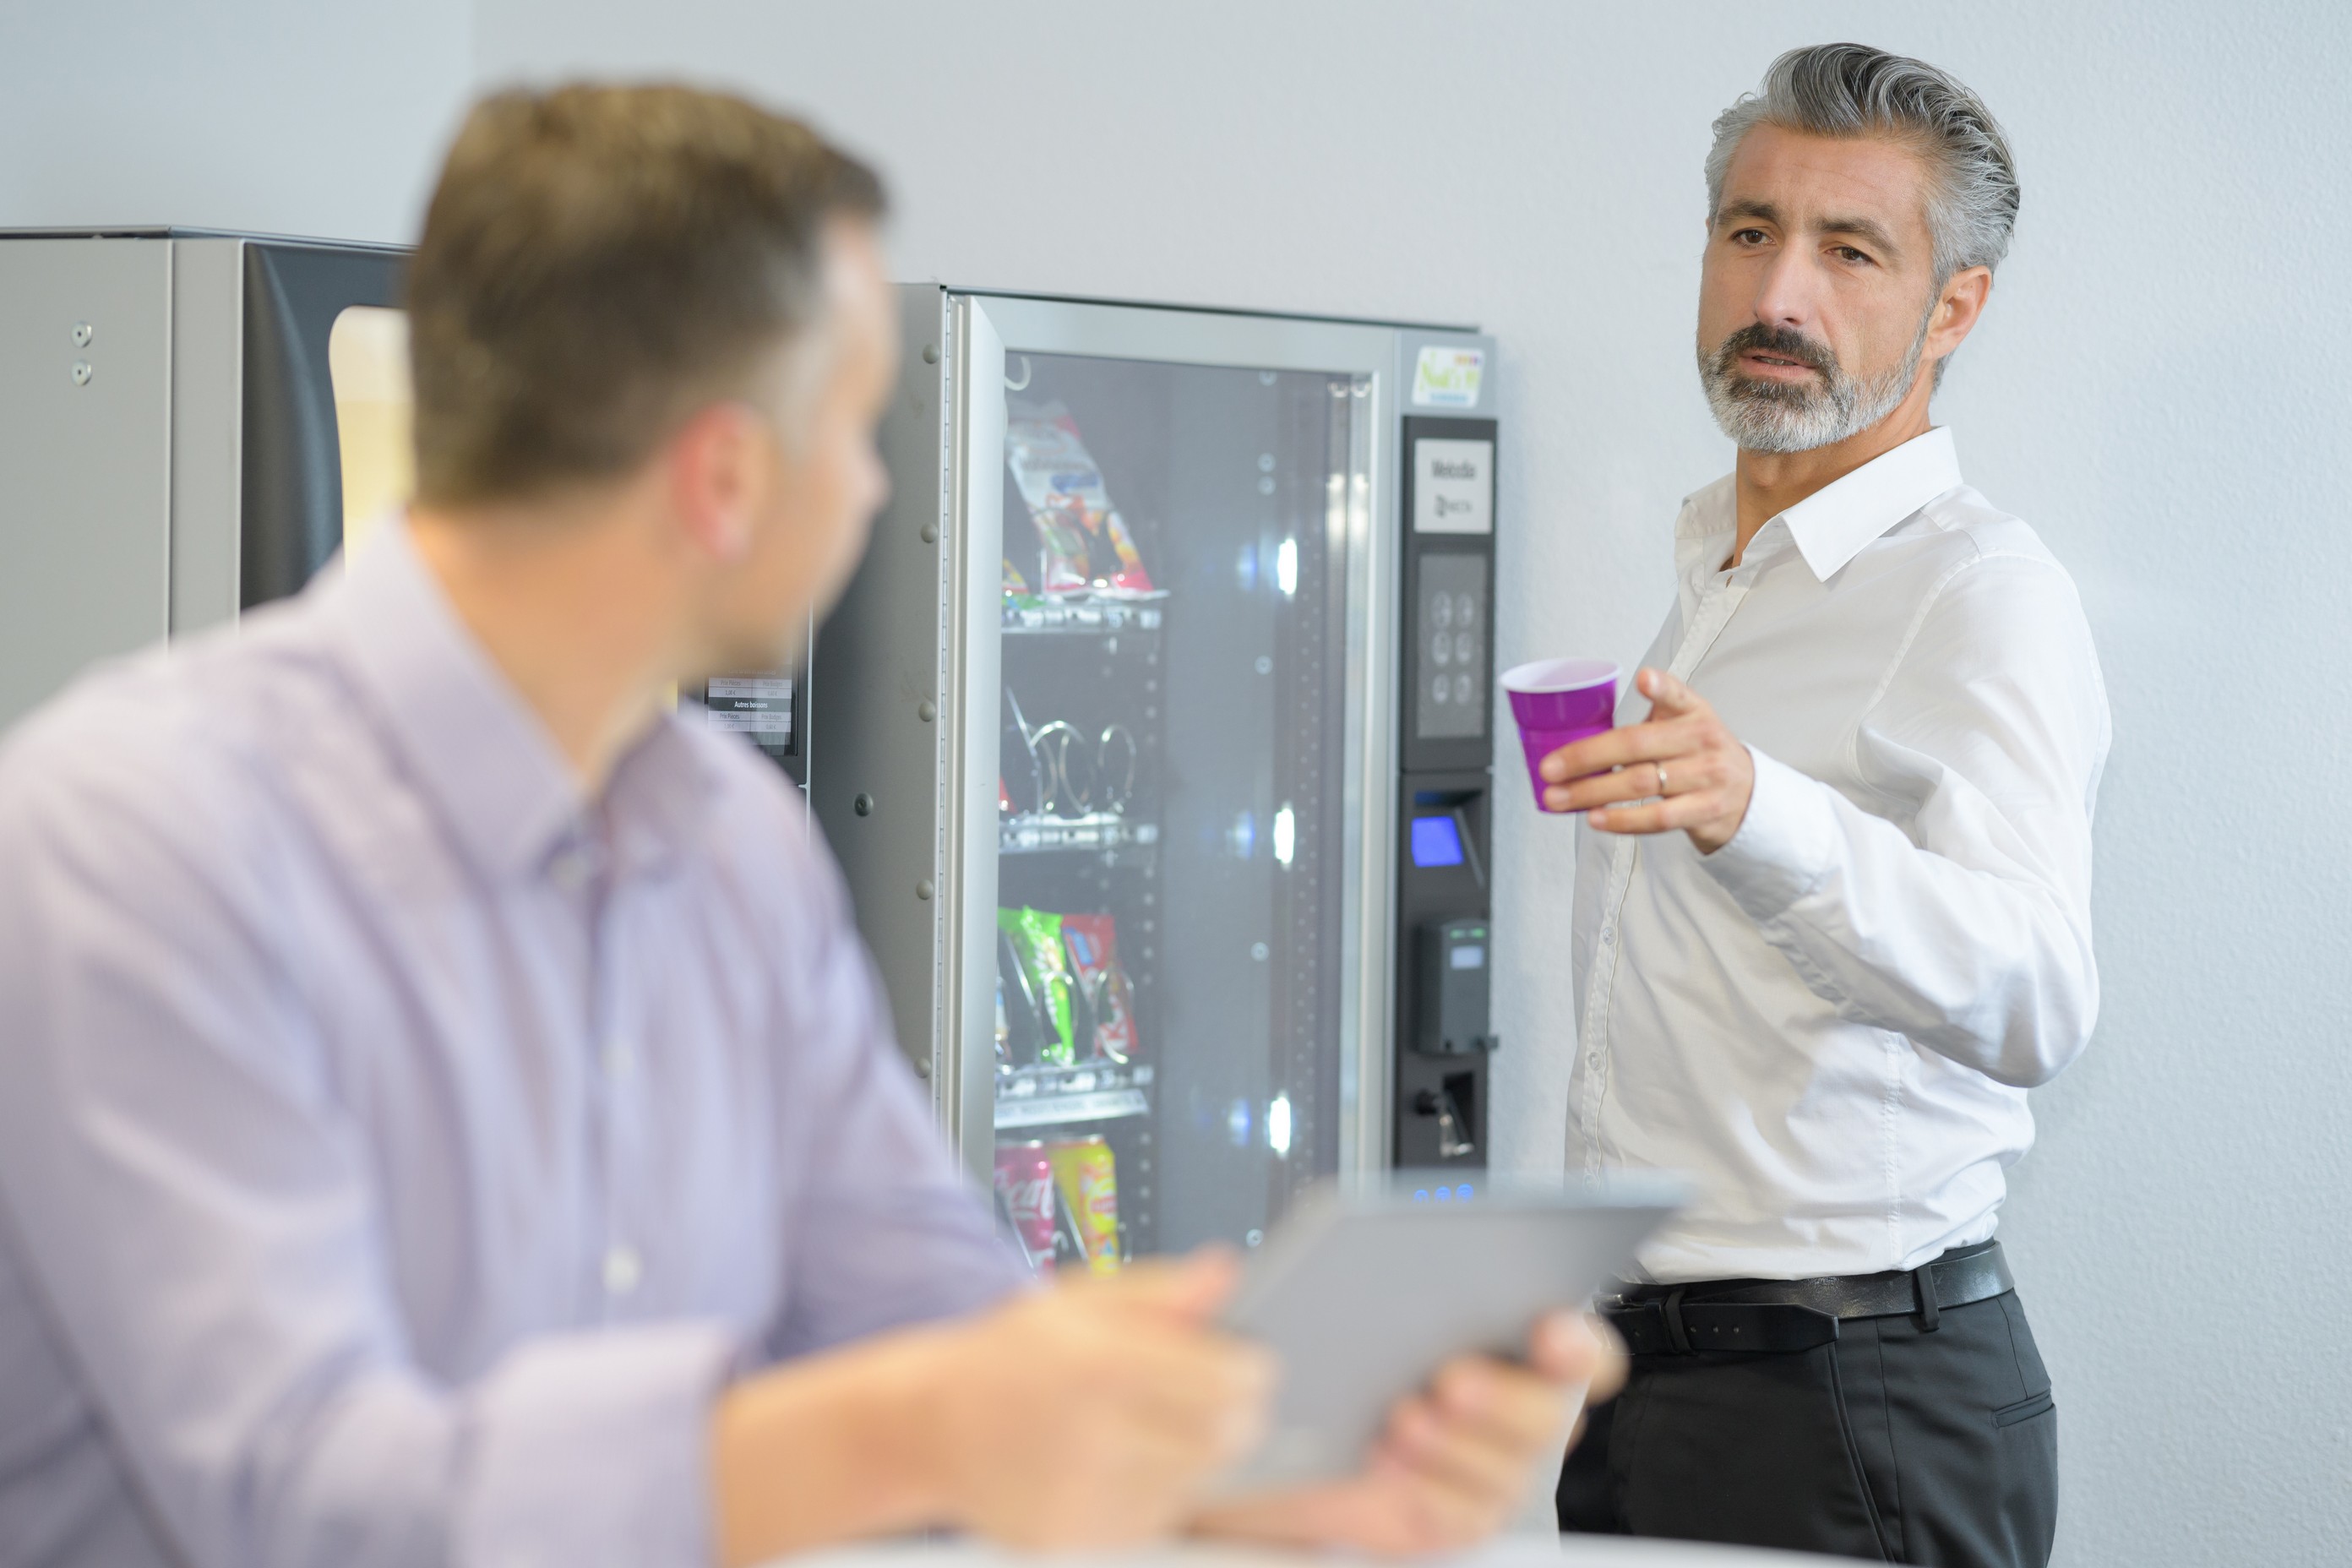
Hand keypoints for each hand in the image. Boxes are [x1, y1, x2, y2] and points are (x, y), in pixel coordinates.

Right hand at [922, 1249, 1274, 1550]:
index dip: (1253, 1370)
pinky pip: (1160, 1516)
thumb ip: (1161, 1290)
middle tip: (1220, 1400)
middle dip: (1239, 1415)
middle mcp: (1096, 1430)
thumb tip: (1226, 1270)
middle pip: (1228, 1436)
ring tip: (1162, 1426)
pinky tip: (1132, 1461)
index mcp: (1100, 1359)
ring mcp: (1088, 1492)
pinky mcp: (1080, 1536)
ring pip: (1199, 1479)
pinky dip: (1163, 1490)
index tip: (1250, 1365)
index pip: (1230, 1379)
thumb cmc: (1010, 1357)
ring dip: (1200, 1454)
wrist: (928, 1427)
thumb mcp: (1078, 1300)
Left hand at [1191, 1312, 1626, 1556]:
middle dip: (1509, 1397)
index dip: (1575, 1334)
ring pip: (1515, 1467)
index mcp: (1497, 1329)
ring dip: (1463, 1446)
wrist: (1257, 1455)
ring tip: (1402, 1421)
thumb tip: (1219, 1269)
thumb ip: (1243, 1287)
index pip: (1574, 1340)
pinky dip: (1433, 1490)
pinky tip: (1386, 1462)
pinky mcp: (1451, 1514)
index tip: (1547, 1328)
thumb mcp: (1267, 1315)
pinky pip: (1467, 1515)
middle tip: (1449, 1380)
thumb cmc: (1293, 1368)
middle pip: (1553, 1410)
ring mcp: (1483, 1464)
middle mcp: (1505, 1400)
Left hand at [1541, 667, 1754, 852]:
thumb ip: (1644, 723)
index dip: (1662, 688)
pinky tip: (1594, 818)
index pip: (1678, 696)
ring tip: (1557, 799)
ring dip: (1592, 793)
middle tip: (1549, 769)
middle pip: (1636, 746)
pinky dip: (1622, 820)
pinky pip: (1657, 817)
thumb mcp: (1684, 726)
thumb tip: (1574, 740)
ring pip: (1640, 784)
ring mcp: (1707, 777)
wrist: (1749, 796)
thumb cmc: (1697, 756)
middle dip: (1586, 757)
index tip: (1644, 680)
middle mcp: (1703, 740)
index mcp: (1693, 712)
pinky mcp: (1706, 811)